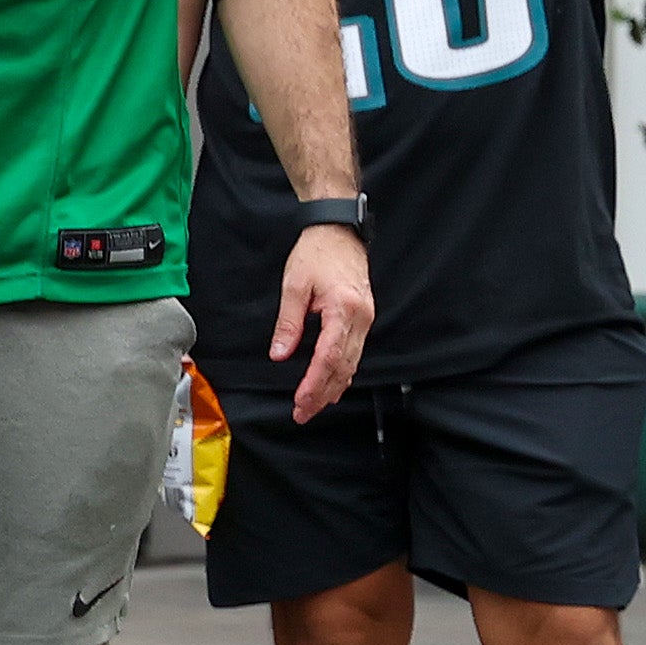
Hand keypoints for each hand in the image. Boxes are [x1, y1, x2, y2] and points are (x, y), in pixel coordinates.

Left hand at [268, 226, 374, 421]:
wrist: (339, 231)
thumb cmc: (317, 253)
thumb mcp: (294, 286)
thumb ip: (288, 324)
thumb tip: (280, 354)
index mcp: (344, 309)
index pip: (328, 357)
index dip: (314, 383)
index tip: (300, 401)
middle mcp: (360, 318)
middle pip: (343, 366)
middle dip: (322, 393)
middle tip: (303, 413)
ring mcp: (365, 318)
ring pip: (352, 363)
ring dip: (333, 387)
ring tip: (315, 405)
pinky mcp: (363, 317)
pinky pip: (355, 352)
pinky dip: (343, 372)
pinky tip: (333, 384)